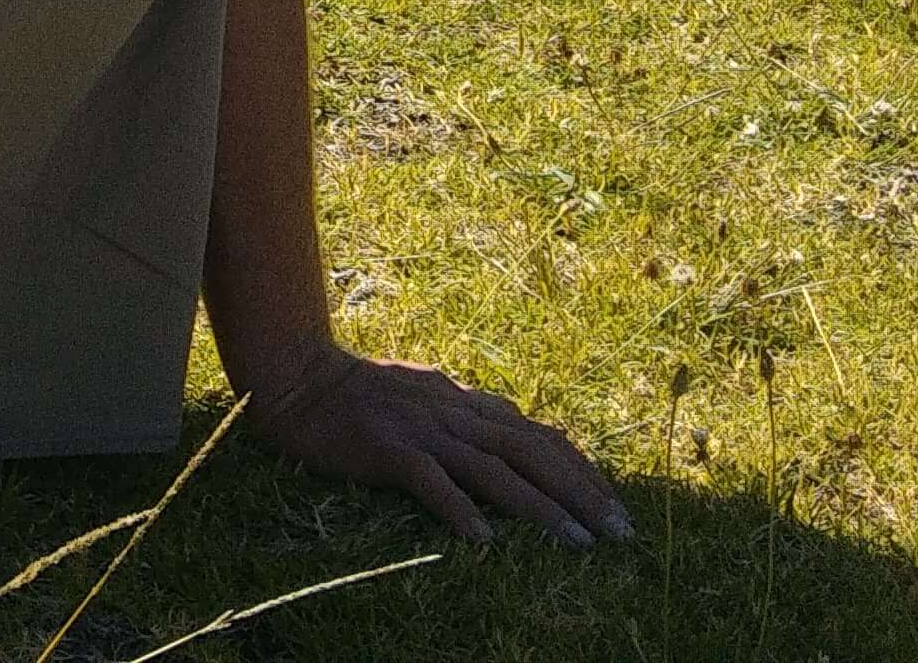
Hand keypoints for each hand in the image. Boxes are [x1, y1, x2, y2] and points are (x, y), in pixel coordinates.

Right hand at [245, 342, 634, 548]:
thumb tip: (515, 426)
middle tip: (619, 530)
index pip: (537, 434)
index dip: (580, 468)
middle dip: (580, 493)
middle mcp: (453, 412)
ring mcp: (422, 429)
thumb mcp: (427, 394)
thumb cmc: (360, 392)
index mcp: (465, 401)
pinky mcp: (387, 448)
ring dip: (541, 507)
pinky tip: (484, 540)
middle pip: (531, 452)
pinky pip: (430, 481)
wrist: (298, 377)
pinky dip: (459, 508)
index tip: (613, 503)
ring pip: (494, 469)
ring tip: (578, 541)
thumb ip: (469, 412)